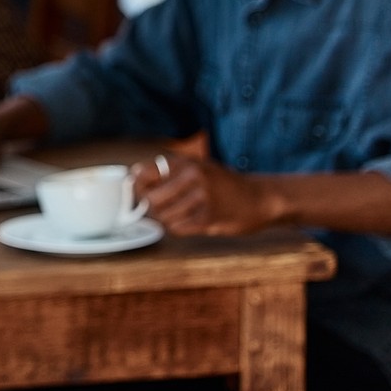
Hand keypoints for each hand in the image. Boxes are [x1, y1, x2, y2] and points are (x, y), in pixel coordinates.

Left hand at [131, 151, 280, 236]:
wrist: (260, 198)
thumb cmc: (222, 184)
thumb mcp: (195, 167)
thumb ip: (166, 172)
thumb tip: (130, 177)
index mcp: (184, 162)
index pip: (141, 175)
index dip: (135, 190)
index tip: (138, 197)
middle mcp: (191, 176)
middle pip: (150, 200)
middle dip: (151, 209)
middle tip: (162, 210)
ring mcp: (201, 196)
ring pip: (163, 217)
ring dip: (167, 220)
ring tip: (181, 215)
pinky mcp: (209, 217)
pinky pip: (178, 228)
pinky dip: (179, 228)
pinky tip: (191, 222)